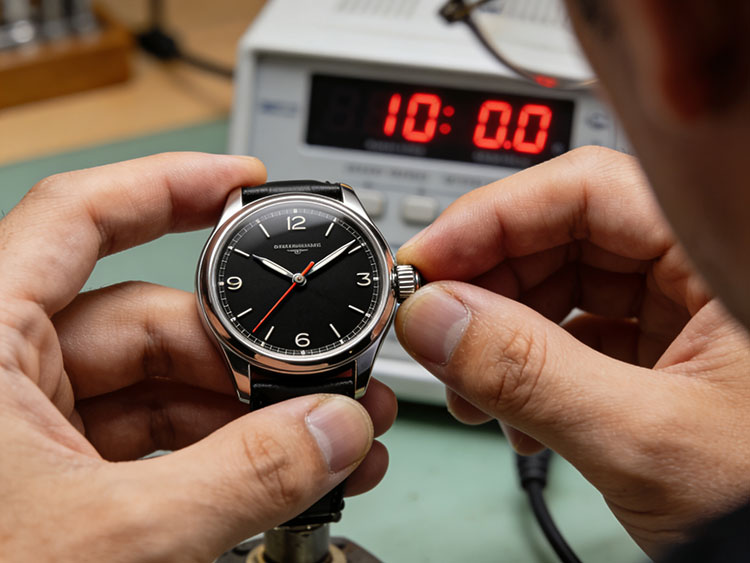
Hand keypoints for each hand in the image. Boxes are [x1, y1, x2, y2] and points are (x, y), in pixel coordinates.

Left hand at [0, 153, 396, 561]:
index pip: (80, 216)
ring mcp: (29, 429)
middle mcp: (1, 371)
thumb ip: (239, 478)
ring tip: (326, 439)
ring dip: (248, 413)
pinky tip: (276, 474)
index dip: (170, 185)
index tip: (245, 182)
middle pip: (151, 321)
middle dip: (251, 353)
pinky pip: (151, 443)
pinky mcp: (53, 480)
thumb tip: (334, 430)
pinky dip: (217, 457)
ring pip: (160, 389)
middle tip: (325, 383)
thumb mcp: (109, 540)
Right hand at [395, 146, 749, 557]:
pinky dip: (531, 371)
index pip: (585, 190)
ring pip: (562, 288)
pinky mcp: (664, 354)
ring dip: (500, 337)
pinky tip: (516, 416)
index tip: (424, 261)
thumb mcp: (644, 437)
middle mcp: (701, 269)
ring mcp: (683, 312)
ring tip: (472, 391)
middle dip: (486, 288)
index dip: (490, 218)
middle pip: (563, 237)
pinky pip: (577, 337)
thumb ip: (528, 373)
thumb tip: (432, 317)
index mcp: (719, 251)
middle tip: (433, 329)